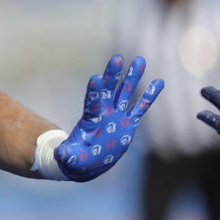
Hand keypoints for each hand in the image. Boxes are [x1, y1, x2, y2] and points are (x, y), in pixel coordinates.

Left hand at [56, 55, 163, 181]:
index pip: (92, 102)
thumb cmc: (77, 159)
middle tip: (117, 58)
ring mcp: (117, 116)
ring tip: (140, 60)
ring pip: (126, 93)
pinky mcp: (128, 123)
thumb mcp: (70, 158)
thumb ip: (67, 154)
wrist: (88, 161)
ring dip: (132, 77)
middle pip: (109, 90)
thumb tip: (60, 154)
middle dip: (113, 75)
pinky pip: (140, 107)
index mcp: (90, 120)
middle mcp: (104, 113)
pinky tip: (159, 82)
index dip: (94, 91)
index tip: (96, 77)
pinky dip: (149, 95)